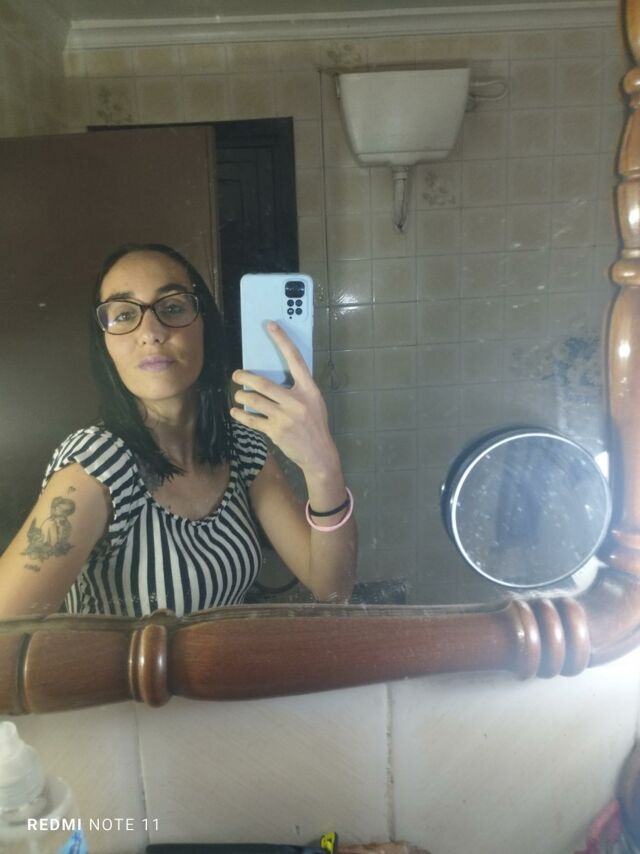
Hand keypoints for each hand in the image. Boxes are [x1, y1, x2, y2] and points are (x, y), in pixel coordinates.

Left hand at [230, 321, 338, 476]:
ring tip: (238, 395)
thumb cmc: (315, 425)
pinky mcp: (275, 431)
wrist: (319, 453)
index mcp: (309, 389)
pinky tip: (235, 411)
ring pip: (254, 401)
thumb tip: (276, 378)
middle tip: (236, 375)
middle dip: (245, 378)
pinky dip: (240, 415)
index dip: (282, 341)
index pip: (295, 360)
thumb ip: (298, 390)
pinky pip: (252, 419)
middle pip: (264, 384)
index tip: (271, 326)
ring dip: (241, 396)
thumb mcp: (314, 402)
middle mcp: (296, 401)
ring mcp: (285, 417)